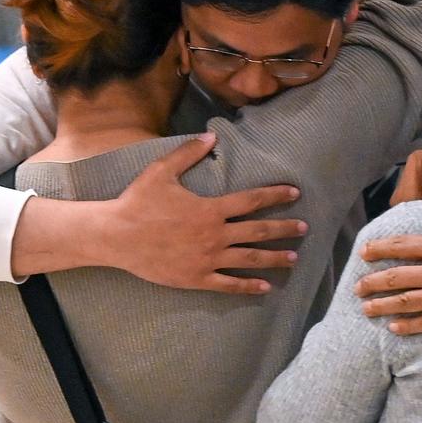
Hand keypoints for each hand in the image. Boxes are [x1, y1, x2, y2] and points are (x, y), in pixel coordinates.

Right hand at [97, 133, 307, 294]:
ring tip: (293, 258)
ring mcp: (207, 259)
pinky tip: (265, 287)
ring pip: (249, 259)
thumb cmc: (138, 202)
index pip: (252, 200)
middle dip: (284, 229)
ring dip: (274, 258)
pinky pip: (228, 284)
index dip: (276, 195)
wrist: (116, 236)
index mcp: (210, 209)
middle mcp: (215, 235)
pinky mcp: (196, 278)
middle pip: (258, 231)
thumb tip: (212, 135)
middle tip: (305, 228)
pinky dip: (248, 286)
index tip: (295, 193)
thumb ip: (189, 153)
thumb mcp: (162, 171)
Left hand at [355, 192, 421, 333]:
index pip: (402, 245)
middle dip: (372, 282)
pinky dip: (409, 326)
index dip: (379, 248)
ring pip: (406, 302)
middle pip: (395, 277)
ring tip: (366, 309)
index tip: (364, 252)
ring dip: (383, 306)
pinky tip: (395, 328)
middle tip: (357, 286)